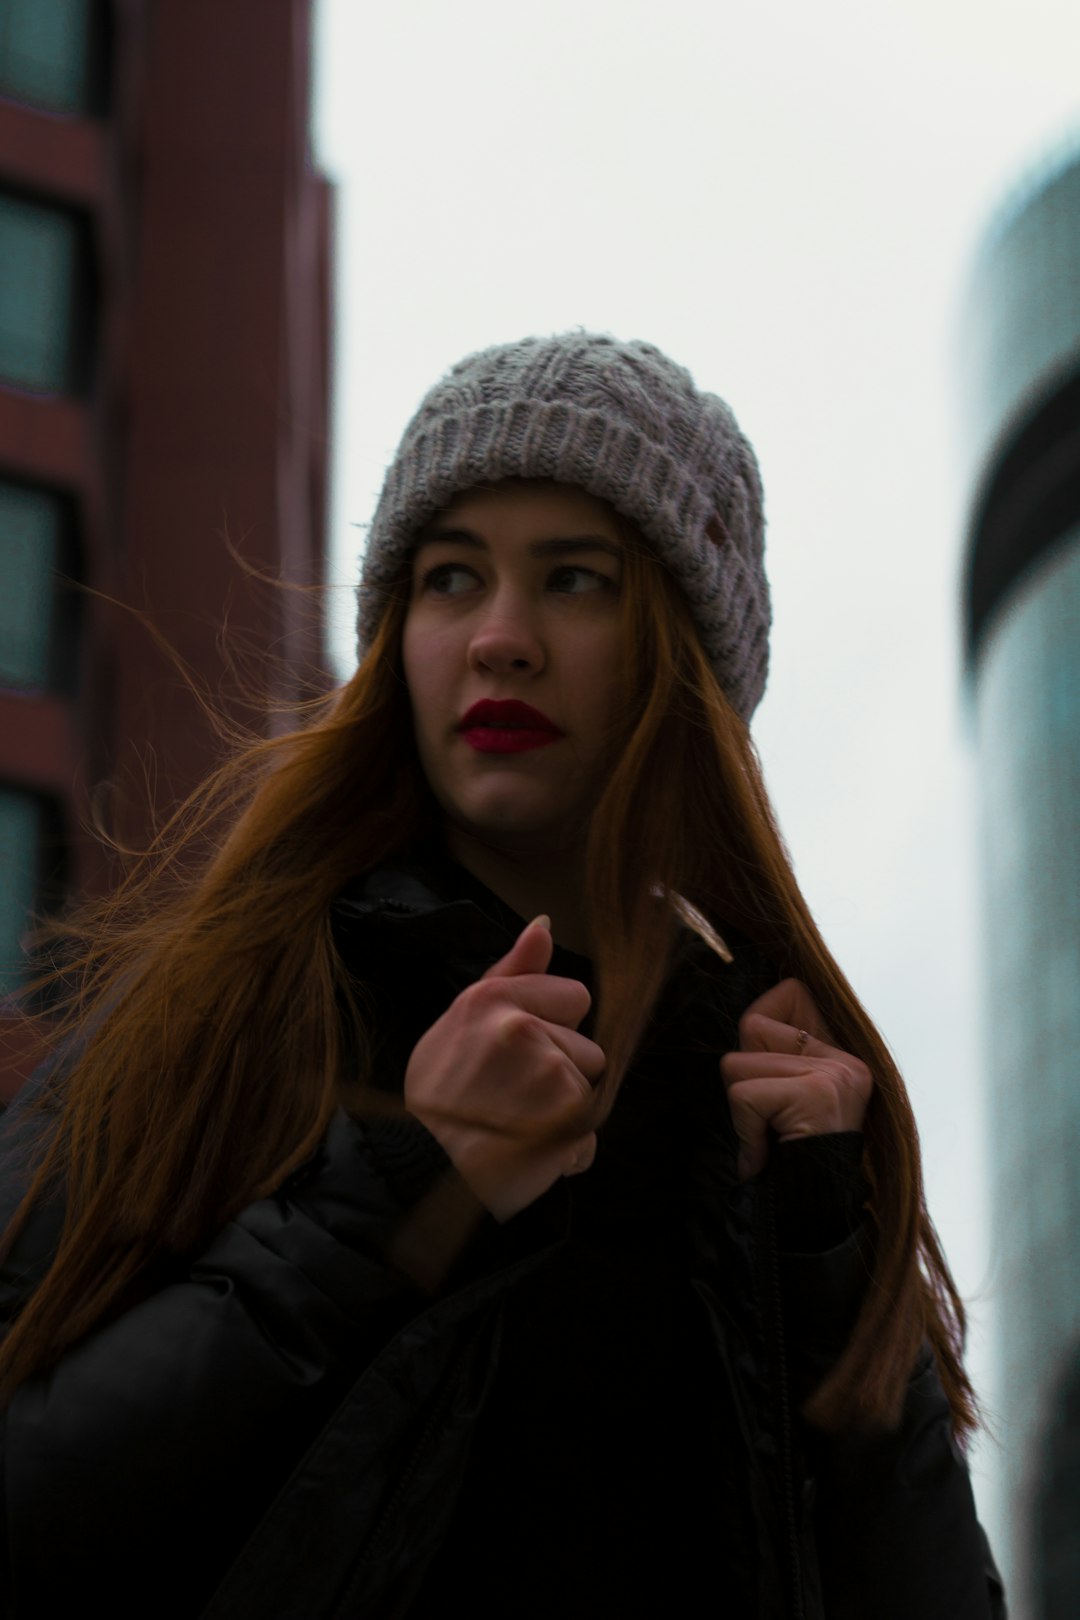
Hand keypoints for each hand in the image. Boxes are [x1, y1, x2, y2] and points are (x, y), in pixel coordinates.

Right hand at [404, 917, 603, 1220]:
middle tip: (511, 1095)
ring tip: (516, 1123)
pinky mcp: (564, 1120)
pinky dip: (565, 1154)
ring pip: (588, 1091)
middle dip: (562, 1073)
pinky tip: (526, 1152)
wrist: (421, 1168)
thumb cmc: (439, 1098)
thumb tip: (545, 925)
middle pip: (588, 1048)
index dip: (553, 1028)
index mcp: (493, 999)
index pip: (575, 996)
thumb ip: (509, 974)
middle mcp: (522, 1028)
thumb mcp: (460, 1021)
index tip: (517, 1054)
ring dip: (563, 1114)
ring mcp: (547, 1073)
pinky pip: (587, 1138)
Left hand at [719, 979, 871, 1180]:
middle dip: (744, 1076)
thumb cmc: (793, 1160)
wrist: (818, 1214)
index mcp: (843, 1057)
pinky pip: (742, 1096)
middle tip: (768, 1118)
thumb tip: (749, 1024)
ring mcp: (834, 1074)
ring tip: (770, 1137)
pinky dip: (744, 1131)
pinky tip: (767, 1154)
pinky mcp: (816, 1092)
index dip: (758, 1026)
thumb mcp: (790, 1101)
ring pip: (738, 1065)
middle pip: (752, 1028)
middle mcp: (845, 1060)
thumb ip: (778, 1058)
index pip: (791, 994)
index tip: (764, 1077)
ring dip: (741, 1110)